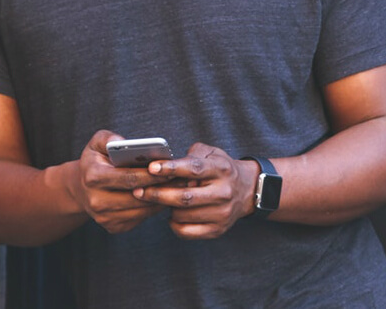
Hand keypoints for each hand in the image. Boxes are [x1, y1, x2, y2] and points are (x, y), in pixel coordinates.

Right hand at [60, 130, 175, 233]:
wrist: (82, 188)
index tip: (170, 169)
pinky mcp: (113, 226)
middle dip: (160, 187)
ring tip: (177, 188)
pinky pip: (140, 219)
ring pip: (142, 210)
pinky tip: (164, 198)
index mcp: (93, 177)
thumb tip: (124, 143)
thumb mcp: (97, 143)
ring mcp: (105, 217)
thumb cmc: (96, 161)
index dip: (151, 174)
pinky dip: (154, 209)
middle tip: (181, 179)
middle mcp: (96, 201)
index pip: (128, 178)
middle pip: (137, 196)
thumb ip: (109, 138)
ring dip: (161, 200)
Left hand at [133, 142, 258, 239]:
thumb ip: (190, 155)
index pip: (194, 169)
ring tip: (160, 200)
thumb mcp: (211, 153)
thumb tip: (164, 164)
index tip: (151, 168)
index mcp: (221, 170)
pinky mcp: (218, 230)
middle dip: (158, 194)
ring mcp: (222, 213)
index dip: (171, 169)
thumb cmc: (219, 169)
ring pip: (182, 215)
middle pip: (185, 197)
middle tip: (139, 191)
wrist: (246, 191)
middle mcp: (224, 192)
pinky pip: (186, 231)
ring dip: (166, 208)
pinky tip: (172, 215)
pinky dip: (173, 224)